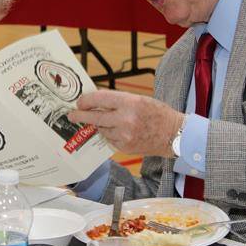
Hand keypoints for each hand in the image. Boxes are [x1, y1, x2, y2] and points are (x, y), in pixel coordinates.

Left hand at [67, 90, 182, 156]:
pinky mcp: (125, 147)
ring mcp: (125, 135)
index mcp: (130, 103)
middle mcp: (125, 119)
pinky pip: (109, 139)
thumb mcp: (139, 99)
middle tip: (72, 115)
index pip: (100, 99)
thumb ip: (117, 100)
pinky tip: (120, 131)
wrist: (173, 135)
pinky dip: (110, 134)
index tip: (80, 102)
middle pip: (95, 117)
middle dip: (81, 115)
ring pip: (101, 129)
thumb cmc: (157, 114)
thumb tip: (96, 101)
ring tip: (108, 121)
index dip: (86, 100)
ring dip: (100, 125)